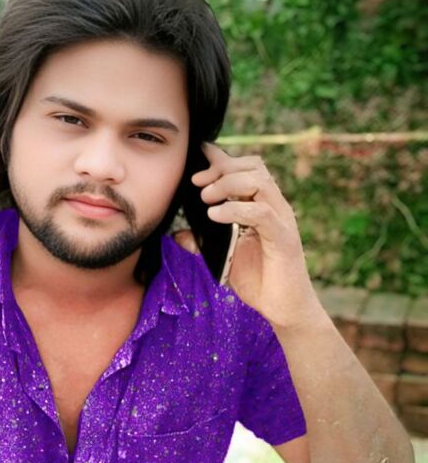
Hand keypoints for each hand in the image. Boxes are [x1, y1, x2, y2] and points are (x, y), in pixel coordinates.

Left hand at [173, 141, 324, 329]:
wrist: (283, 308)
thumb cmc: (258, 280)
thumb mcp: (223, 258)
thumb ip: (203, 242)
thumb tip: (178, 234)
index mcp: (261, 206)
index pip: (246, 169)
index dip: (222, 157)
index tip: (198, 154)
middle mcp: (274, 207)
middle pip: (254, 167)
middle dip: (223, 168)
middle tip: (197, 183)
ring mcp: (281, 220)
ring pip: (259, 182)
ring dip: (228, 184)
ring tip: (206, 199)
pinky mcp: (283, 238)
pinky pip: (261, 213)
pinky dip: (236, 209)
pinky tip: (215, 215)